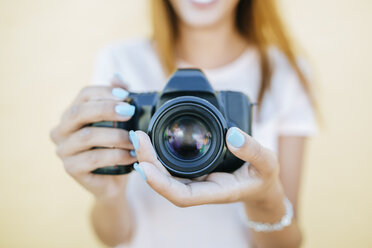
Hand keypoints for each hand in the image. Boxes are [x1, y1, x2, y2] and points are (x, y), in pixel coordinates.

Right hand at [50, 77, 136, 199]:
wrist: (114, 181)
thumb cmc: (116, 147)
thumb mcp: (120, 123)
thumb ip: (118, 100)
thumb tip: (117, 77)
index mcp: (72, 113)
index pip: (84, 94)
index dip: (105, 92)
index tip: (126, 96)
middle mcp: (62, 130)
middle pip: (80, 112)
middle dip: (106, 109)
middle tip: (130, 113)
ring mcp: (63, 150)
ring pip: (87, 136)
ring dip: (115, 135)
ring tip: (135, 139)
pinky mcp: (70, 168)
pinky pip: (93, 159)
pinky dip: (115, 155)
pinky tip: (132, 156)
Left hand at [130, 128, 284, 206]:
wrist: (261, 185)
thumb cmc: (264, 177)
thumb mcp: (267, 162)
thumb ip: (252, 150)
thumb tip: (233, 134)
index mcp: (216, 191)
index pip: (181, 195)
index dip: (160, 184)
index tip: (143, 166)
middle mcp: (201, 189)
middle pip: (166, 184)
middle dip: (147, 164)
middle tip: (137, 138)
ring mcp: (196, 181)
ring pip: (165, 176)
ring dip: (149, 159)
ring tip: (138, 138)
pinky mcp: (194, 172)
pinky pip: (171, 168)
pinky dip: (158, 156)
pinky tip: (150, 143)